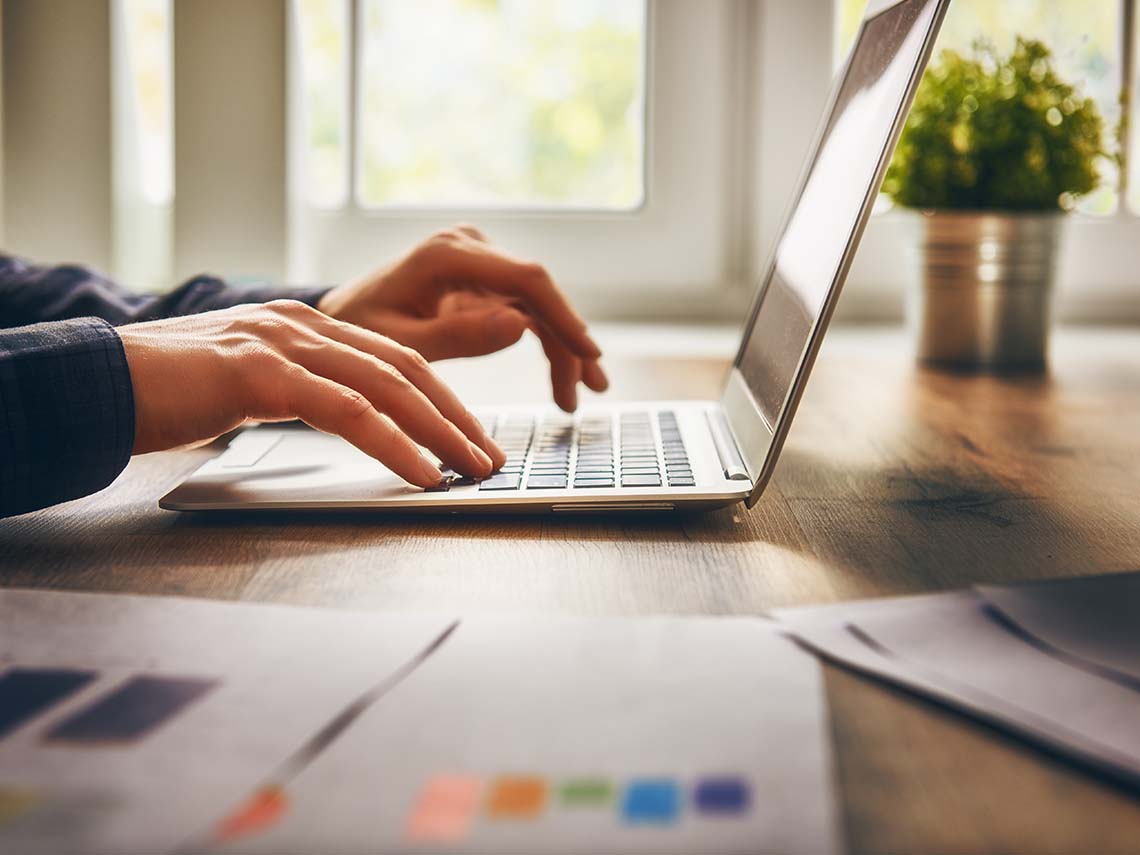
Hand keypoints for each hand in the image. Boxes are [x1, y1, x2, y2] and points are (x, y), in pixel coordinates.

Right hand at [118, 300, 503, 487]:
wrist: (95, 382)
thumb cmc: (169, 392)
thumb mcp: (248, 384)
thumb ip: (298, 391)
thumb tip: (348, 422)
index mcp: (305, 325)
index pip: (395, 359)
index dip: (442, 399)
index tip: (473, 436)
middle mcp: (303, 324)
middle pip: (406, 368)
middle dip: (457, 416)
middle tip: (491, 456)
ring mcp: (283, 343)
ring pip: (387, 385)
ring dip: (440, 432)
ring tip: (473, 468)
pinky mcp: (260, 372)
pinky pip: (346, 409)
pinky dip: (393, 443)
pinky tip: (422, 472)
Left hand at [317, 225, 608, 411]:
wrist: (340, 317)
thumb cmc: (359, 331)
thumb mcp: (400, 345)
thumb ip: (457, 337)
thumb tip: (520, 326)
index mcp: (447, 255)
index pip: (526, 279)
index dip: (564, 316)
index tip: (588, 353)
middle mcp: (469, 248)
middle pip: (538, 293)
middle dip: (568, 342)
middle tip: (588, 391)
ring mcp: (478, 262)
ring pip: (537, 305)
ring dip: (561, 348)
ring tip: (576, 396)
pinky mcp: (482, 280)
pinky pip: (524, 310)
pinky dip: (544, 343)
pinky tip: (562, 378)